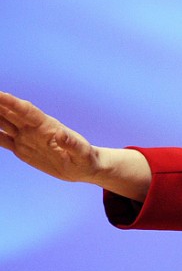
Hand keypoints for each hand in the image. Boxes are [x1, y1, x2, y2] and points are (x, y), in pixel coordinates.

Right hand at [0, 91, 150, 199]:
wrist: (83, 168)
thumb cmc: (85, 159)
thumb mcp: (81, 154)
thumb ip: (72, 144)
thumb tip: (62, 135)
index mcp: (47, 126)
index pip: (25, 111)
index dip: (11, 103)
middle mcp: (33, 129)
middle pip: (9, 113)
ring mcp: (26, 137)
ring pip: (3, 123)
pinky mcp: (21, 148)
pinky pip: (2, 139)